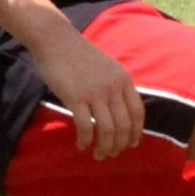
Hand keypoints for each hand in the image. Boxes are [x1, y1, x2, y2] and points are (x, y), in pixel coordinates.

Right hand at [32, 26, 142, 159]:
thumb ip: (116, 86)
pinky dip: (85, 140)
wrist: (56, 40)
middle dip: (120, 145)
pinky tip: (81, 145)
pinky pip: (85, 127)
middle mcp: (113, 87)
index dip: (136, 132)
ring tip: (99, 155)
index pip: (138, 112)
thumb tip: (120, 110)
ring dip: (104, 147)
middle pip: (124, 125)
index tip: (132, 144)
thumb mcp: (107, 67)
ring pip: (107, 130)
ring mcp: (95, 93)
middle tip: (112, 154)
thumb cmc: (79, 54)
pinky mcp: (75, 98)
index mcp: (123, 79)